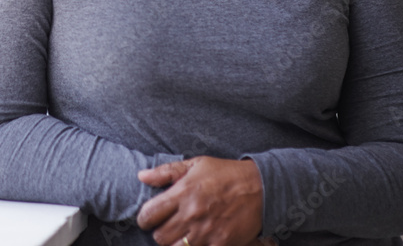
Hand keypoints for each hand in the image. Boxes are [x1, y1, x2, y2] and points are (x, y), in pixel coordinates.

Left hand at [137, 156, 264, 245]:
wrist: (261, 188)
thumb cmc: (226, 174)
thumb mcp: (196, 164)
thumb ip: (166, 172)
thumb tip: (142, 176)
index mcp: (182, 193)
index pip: (149, 214)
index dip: (144, 219)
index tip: (148, 218)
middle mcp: (192, 214)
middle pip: (160, 237)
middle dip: (160, 233)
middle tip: (167, 227)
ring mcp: (206, 232)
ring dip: (176, 243)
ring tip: (182, 234)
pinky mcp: (220, 244)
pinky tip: (199, 240)